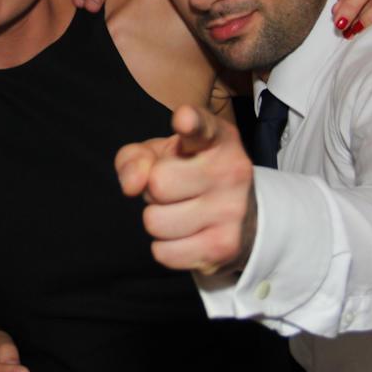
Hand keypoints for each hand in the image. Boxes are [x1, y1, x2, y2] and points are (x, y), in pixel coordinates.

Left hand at [115, 105, 255, 274]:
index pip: (202, 127)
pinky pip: (163, 252)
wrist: (241, 218)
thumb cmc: (190, 175)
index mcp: (217, 138)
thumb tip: (131, 185)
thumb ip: (135, 157)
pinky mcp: (224, 247)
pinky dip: (165, 247)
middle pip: (158, 183)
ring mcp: (231, 210)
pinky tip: (187, 235)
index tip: (183, 120)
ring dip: (158, 220)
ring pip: (155, 221)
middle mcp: (231, 170)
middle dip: (153, 190)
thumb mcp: (162, 154)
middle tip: (174, 190)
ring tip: (181, 211)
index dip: (190, 122)